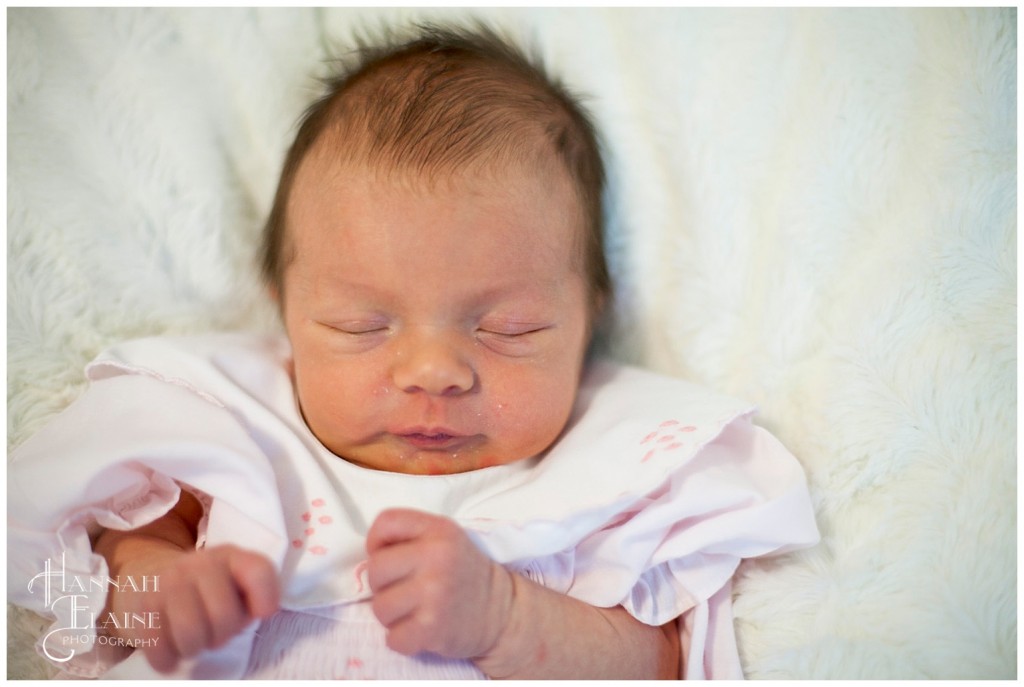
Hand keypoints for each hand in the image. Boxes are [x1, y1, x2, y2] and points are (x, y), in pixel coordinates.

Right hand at [109, 544, 279, 672]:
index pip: (258, 571)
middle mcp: (200, 563)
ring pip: (190, 633)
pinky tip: (172, 652)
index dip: (266, 597)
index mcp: (231, 556)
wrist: (153, 575)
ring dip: (196, 647)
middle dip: (224, 634)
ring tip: (196, 640)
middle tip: (218, 633)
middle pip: (223, 614)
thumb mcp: (237, 583)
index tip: (262, 614)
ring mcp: (169, 581)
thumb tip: (262, 611)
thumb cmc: (208, 589)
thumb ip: (255, 594)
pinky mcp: (144, 605)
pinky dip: (167, 658)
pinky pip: (159, 644)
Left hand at [365, 509, 512, 658]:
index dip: (377, 542)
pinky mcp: (432, 628)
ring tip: (414, 610)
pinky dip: (402, 639)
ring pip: (379, 608)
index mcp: (438, 530)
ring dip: (392, 615)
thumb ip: (410, 535)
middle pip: (375, 569)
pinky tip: (420, 629)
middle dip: (383, 584)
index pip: (384, 522)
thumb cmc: (464, 573)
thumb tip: (369, 554)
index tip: (392, 557)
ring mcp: (434, 594)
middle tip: (406, 589)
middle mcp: (436, 558)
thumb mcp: (445, 538)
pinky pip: (393, 638)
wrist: (503, 612)